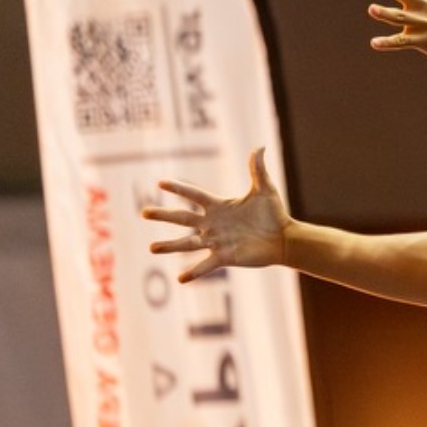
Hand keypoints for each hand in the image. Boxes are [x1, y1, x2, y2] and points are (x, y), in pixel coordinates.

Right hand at [142, 147, 289, 281]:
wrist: (283, 238)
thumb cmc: (274, 213)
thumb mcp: (265, 189)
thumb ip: (258, 169)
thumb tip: (260, 146)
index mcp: (219, 206)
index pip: (194, 195)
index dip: (178, 189)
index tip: (160, 183)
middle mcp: (213, 224)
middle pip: (183, 218)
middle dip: (163, 215)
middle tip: (143, 213)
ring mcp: (216, 241)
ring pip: (188, 243)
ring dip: (170, 246)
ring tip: (152, 248)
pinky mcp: (224, 257)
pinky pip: (205, 265)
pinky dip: (193, 272)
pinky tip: (180, 280)